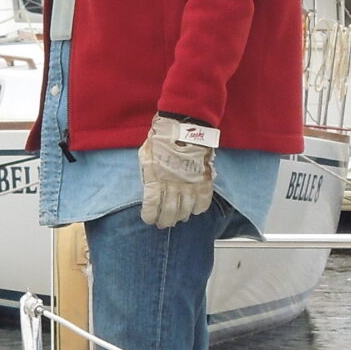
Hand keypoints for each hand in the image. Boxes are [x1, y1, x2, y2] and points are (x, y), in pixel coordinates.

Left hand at [139, 114, 216, 229]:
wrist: (185, 126)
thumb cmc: (163, 138)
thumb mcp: (146, 155)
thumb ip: (147, 173)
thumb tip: (147, 186)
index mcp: (155, 179)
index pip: (151, 207)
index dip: (149, 216)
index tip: (149, 219)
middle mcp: (172, 185)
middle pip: (168, 213)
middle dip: (164, 221)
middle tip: (163, 223)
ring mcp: (190, 184)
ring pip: (185, 211)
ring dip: (180, 217)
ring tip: (178, 218)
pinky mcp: (204, 181)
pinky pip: (203, 203)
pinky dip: (198, 209)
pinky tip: (194, 209)